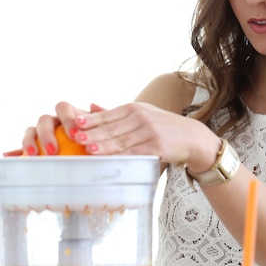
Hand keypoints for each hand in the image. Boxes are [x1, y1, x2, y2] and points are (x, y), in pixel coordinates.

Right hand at [5, 101, 96, 156]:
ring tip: (34, 155)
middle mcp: (54, 121)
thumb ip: (100, 118)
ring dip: (30, 142)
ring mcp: (42, 133)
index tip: (75, 135)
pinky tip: (11, 157)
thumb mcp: (102, 129)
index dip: (68, 119)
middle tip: (53, 150)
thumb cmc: (97, 139)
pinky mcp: (35, 146)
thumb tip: (93, 105)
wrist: (91, 149)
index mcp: (69, 114)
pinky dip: (17, 152)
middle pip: (44, 120)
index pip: (64, 108)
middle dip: (47, 134)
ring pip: (31, 131)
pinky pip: (23, 147)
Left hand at [73, 101, 220, 171]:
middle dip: (93, 133)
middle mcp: (141, 118)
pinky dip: (121, 158)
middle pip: (112, 127)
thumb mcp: (142, 113)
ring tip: (88, 149)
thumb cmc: (164, 127)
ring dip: (104, 146)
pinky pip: (135, 154)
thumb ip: (115, 112)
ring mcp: (149, 132)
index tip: (73, 123)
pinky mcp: (157, 147)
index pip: (108, 114)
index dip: (90, 120)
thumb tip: (90, 105)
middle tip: (74, 137)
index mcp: (134, 108)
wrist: (192, 138)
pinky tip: (111, 161)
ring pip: (122, 141)